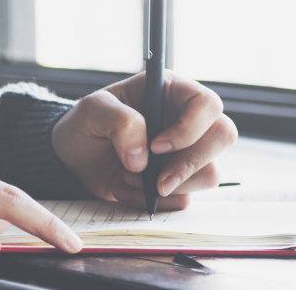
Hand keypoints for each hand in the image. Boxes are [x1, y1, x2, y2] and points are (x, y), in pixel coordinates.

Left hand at [51, 71, 237, 209]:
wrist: (72, 158)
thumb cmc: (85, 124)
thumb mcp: (92, 111)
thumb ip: (120, 123)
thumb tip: (143, 158)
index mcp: (172, 92)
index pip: (207, 104)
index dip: (190, 128)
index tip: (157, 147)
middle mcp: (187, 120)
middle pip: (223, 137)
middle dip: (192, 163)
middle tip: (157, 180)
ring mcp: (186, 153)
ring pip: (211, 173)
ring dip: (170, 186)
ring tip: (128, 179)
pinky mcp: (178, 182)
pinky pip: (185, 200)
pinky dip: (154, 203)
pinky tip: (125, 190)